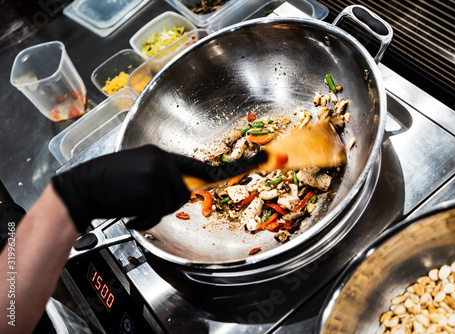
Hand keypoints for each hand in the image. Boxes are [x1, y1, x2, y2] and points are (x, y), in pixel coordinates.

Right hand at [52, 145, 266, 231]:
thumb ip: (162, 175)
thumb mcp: (138, 169)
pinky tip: (129, 210)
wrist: (81, 187)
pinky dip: (144, 220)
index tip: (264, 160)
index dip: (233, 166)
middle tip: (144, 201)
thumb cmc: (107, 181)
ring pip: (173, 203)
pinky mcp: (148, 187)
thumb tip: (183, 189)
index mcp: (160, 154)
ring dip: (154, 211)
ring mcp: (156, 172)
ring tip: (133, 203)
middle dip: (168, 202)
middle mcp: (162, 159)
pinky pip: (157, 214)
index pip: (200, 164)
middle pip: (186, 191)